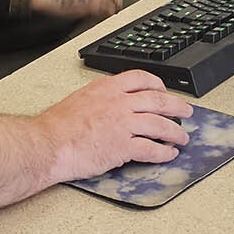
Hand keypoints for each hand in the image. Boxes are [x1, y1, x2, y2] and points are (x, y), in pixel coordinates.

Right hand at [34, 70, 192, 181]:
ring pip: (159, 125)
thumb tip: (109, 106)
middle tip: (186, 112)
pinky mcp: (123, 146)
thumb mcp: (80, 99)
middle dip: (176, 106)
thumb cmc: (56, 126)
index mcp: (107, 88)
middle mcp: (118, 102)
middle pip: (157, 100)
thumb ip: (99, 99)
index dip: (157, 83)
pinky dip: (163, 153)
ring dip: (175, 132)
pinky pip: (151, 149)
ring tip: (183, 137)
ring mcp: (123, 124)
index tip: (163, 89)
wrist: (48, 143)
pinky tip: (169, 154)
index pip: (140, 78)